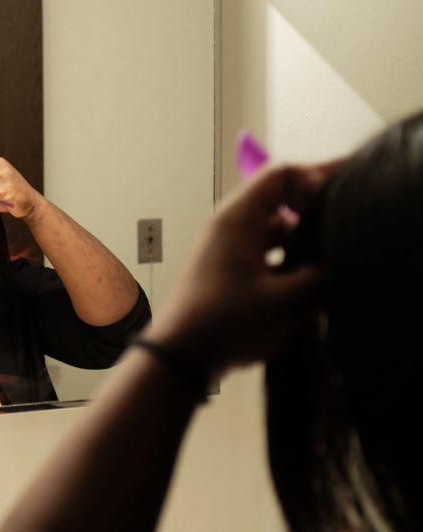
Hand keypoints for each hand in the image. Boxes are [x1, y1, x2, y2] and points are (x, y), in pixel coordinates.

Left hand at [145, 161, 340, 377]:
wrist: (179, 356)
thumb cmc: (225, 323)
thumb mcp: (283, 302)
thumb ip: (323, 278)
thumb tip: (348, 261)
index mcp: (238, 219)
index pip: (281, 174)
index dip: (315, 179)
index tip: (343, 202)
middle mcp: (232, 226)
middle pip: (280, 198)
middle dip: (315, 206)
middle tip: (352, 218)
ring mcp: (230, 249)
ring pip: (276, 227)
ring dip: (303, 235)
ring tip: (333, 254)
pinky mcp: (232, 271)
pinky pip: (268, 251)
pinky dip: (290, 256)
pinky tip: (309, 278)